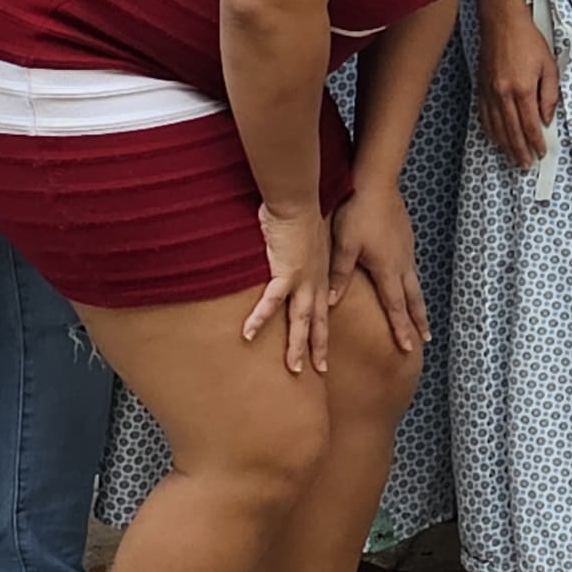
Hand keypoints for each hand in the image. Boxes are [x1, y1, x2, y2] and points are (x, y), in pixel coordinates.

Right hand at [244, 204, 334, 373]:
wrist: (299, 201)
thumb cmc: (300, 214)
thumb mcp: (305, 240)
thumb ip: (299, 254)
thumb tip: (289, 258)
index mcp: (320, 274)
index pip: (323, 308)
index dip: (323, 329)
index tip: (323, 348)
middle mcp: (315, 281)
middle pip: (317, 321)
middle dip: (318, 348)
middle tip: (320, 370)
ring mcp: (302, 279)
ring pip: (301, 320)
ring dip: (296, 345)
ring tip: (294, 369)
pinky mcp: (285, 273)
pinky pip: (271, 301)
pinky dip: (260, 319)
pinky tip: (247, 335)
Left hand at [331, 177, 425, 356]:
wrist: (376, 181)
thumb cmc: (356, 212)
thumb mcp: (343, 245)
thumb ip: (340, 274)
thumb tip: (332, 303)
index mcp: (387, 268)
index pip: (395, 306)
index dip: (402, 328)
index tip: (409, 347)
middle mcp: (402, 263)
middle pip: (413, 298)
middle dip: (419, 320)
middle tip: (426, 339)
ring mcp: (406, 249)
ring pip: (415, 282)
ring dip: (418, 302)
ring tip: (421, 316)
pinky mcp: (406, 237)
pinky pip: (411, 267)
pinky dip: (413, 282)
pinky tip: (408, 280)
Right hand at [477, 0, 560, 164]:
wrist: (502, 22)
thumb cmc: (527, 40)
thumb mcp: (549, 65)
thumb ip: (550, 95)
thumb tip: (546, 118)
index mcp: (523, 89)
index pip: (530, 125)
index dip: (536, 142)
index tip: (540, 153)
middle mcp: (503, 94)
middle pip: (512, 131)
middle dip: (520, 151)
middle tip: (525, 165)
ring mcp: (489, 92)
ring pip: (497, 128)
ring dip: (505, 146)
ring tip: (513, 158)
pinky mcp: (481, 88)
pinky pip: (484, 117)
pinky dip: (490, 132)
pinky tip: (496, 140)